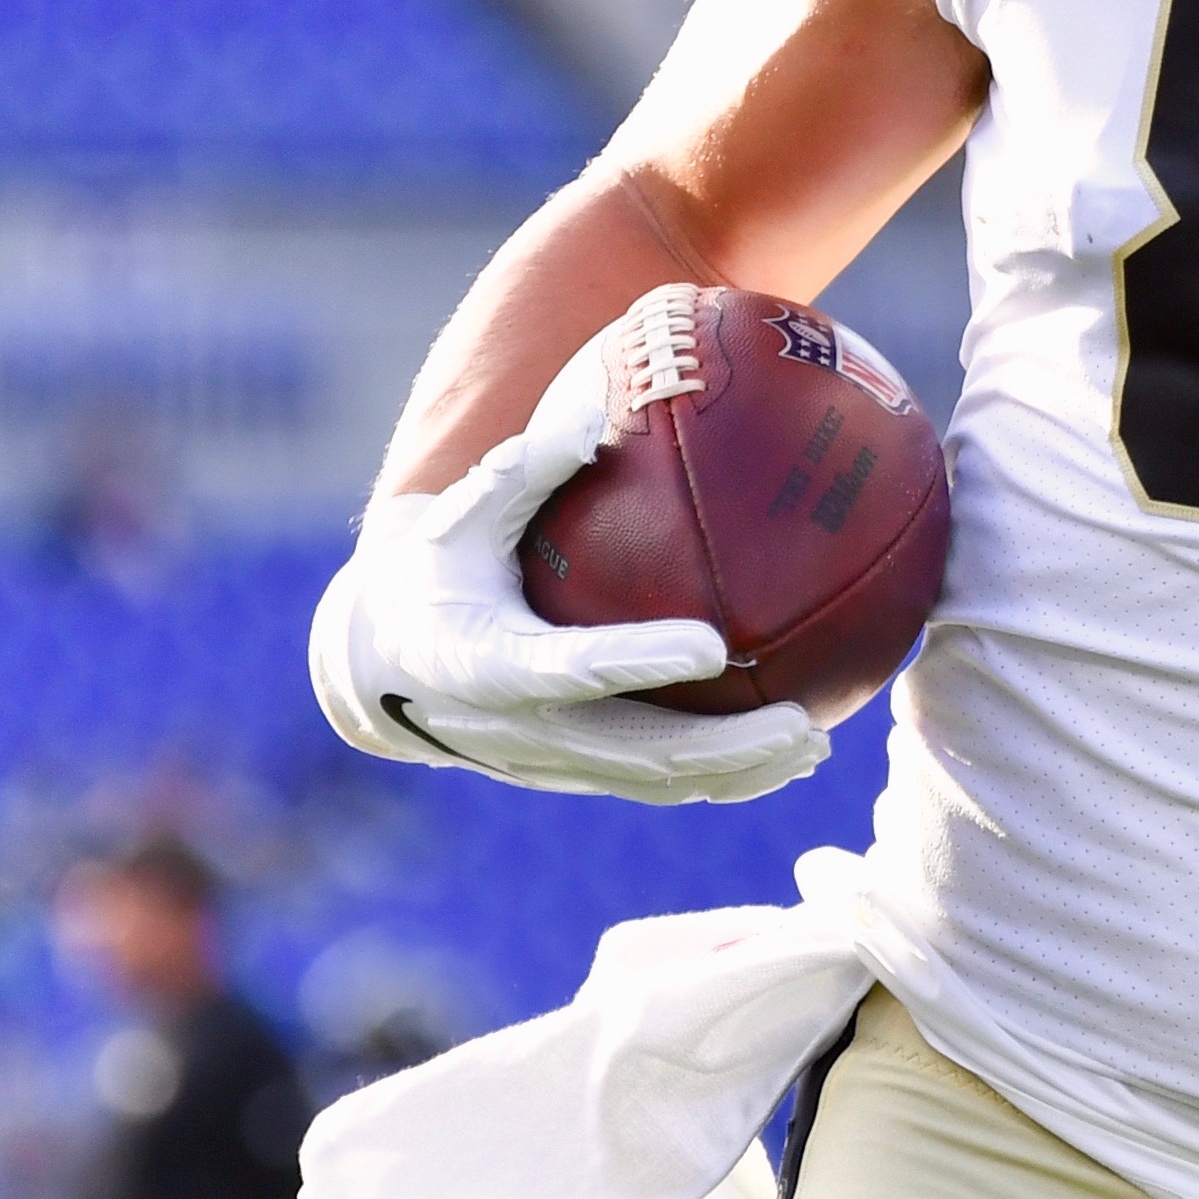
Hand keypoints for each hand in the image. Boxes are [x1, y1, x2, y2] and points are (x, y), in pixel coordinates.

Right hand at [308, 301, 829, 805]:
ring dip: (737, 774)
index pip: (568, 669)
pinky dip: (724, 779)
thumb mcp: (460, 517)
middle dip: (718, 748)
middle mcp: (518, 729)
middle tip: (797, 723)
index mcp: (481, 662)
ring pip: (652, 782)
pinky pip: (655, 783)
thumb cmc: (438, 568)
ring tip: (813, 748)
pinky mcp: (574, 774)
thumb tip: (592, 415)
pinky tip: (791, 757)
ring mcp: (549, 763)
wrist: (385, 662)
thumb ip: (521, 473)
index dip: (637, 662)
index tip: (710, 645)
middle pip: (630, 752)